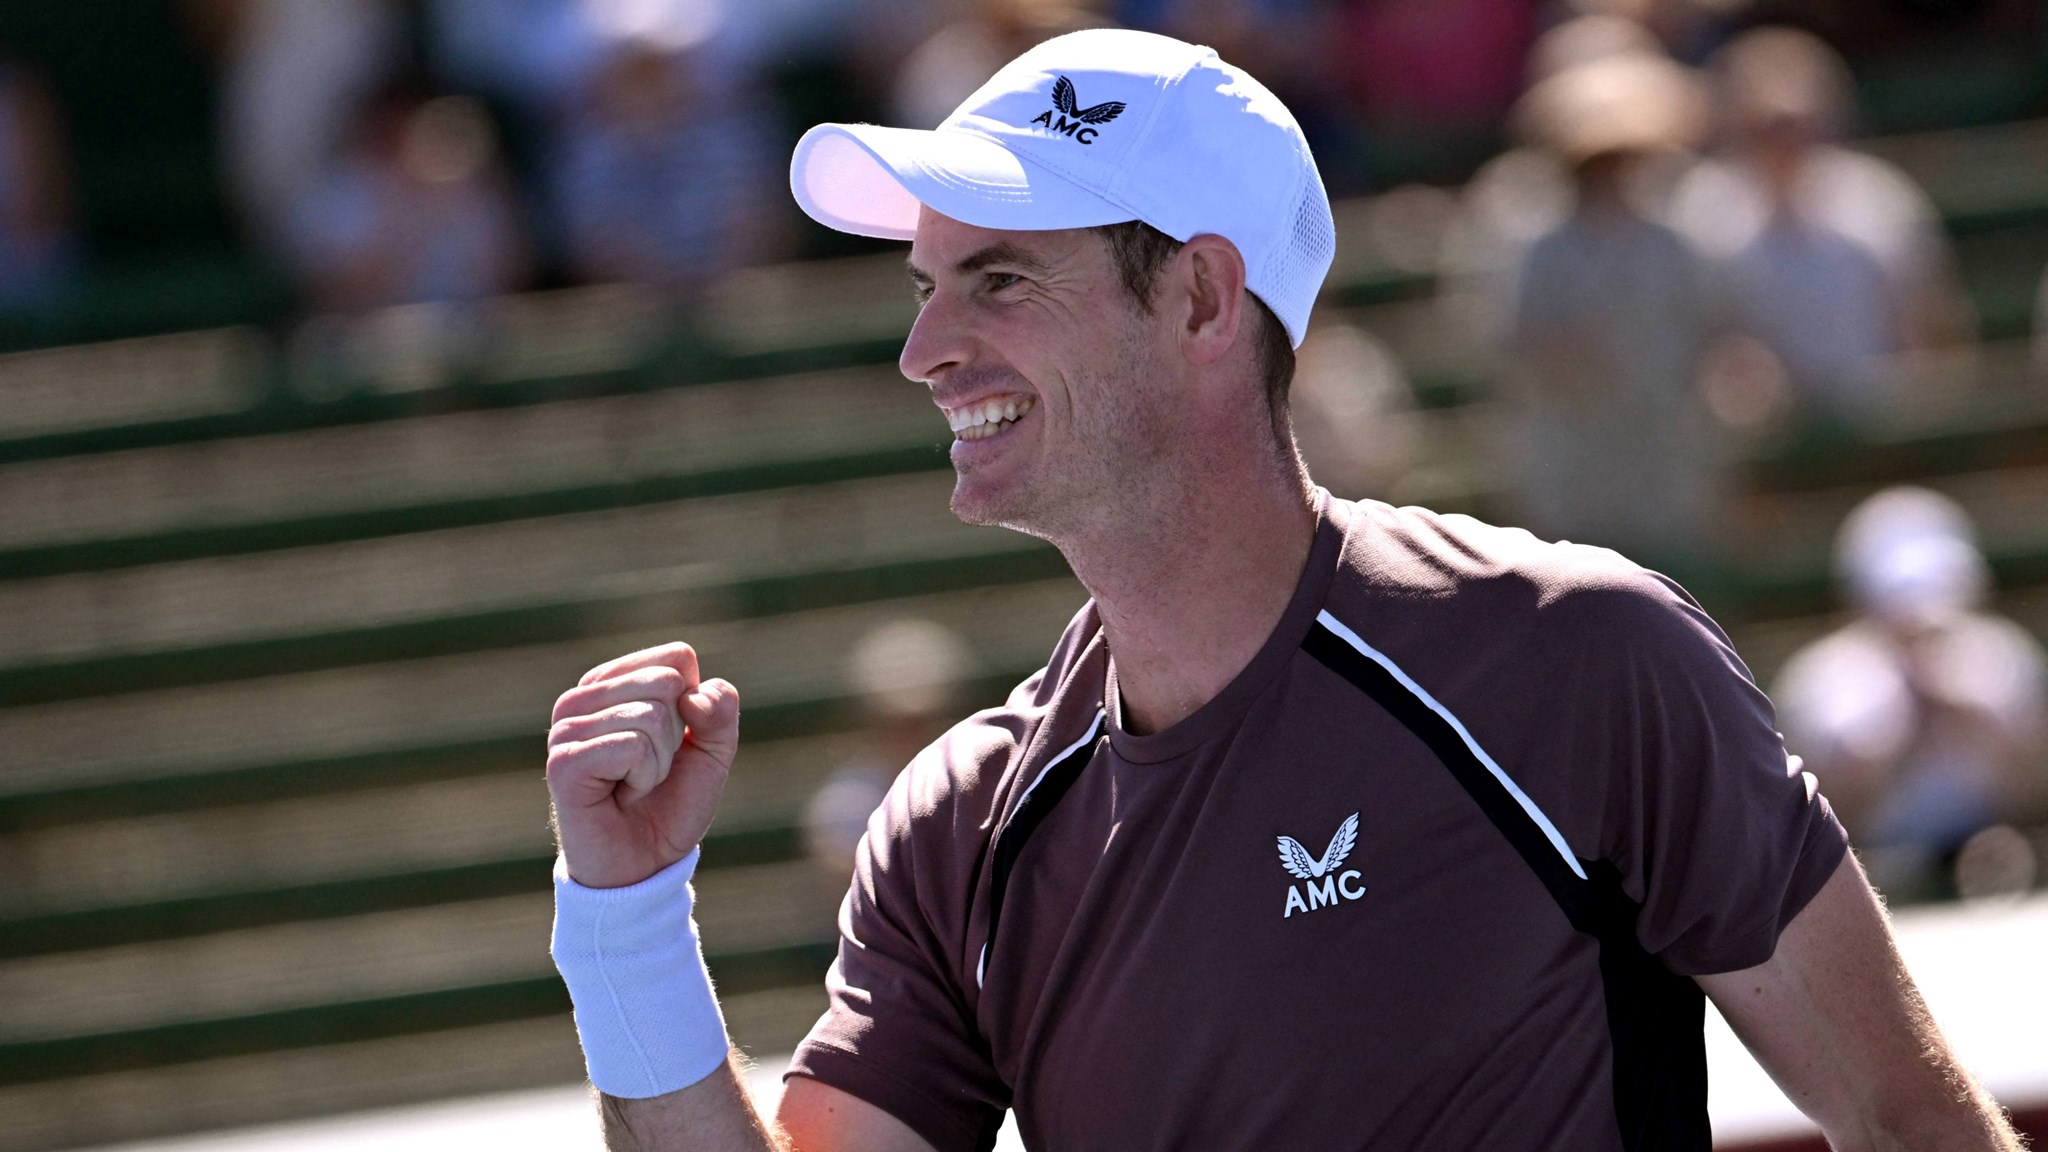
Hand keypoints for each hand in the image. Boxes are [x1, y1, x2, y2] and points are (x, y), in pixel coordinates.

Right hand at [547, 643, 740, 888]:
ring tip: (633, 784)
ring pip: (651, 715)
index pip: (677, 657)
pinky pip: (632, 746)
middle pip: (666, 682)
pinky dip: (643, 777)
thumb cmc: (673, 802)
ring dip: (659, 762)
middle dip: (676, 736)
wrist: (645, 865)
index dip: (693, 706)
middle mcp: (581, 696)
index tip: (672, 744)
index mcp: (612, 681)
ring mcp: (566, 728)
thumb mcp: (714, 750)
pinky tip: (619, 795)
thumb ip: (721, 709)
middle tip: (649, 769)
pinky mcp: (563, 762)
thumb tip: (694, 696)